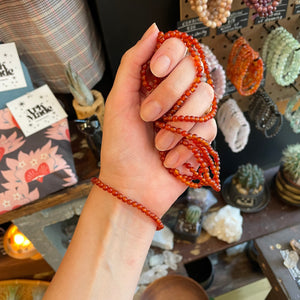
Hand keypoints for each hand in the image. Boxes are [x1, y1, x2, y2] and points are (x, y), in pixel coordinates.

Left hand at [99, 24, 216, 216]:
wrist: (131, 187)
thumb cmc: (120, 147)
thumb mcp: (119, 102)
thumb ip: (133, 64)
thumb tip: (154, 30)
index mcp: (156, 84)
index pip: (180, 51)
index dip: (172, 55)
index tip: (156, 70)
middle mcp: (177, 96)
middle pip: (195, 73)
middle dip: (169, 96)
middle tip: (148, 117)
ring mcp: (192, 116)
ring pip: (207, 99)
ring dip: (178, 125)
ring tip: (159, 145)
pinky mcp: (202, 138)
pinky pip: (209, 129)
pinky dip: (186, 146)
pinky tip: (169, 160)